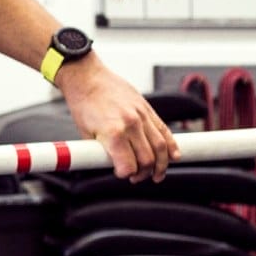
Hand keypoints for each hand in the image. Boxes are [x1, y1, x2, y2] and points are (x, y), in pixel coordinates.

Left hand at [57, 58, 178, 181]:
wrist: (86, 77)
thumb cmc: (82, 103)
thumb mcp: (85, 132)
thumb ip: (101, 150)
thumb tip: (113, 166)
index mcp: (113, 132)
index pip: (128, 165)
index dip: (125, 174)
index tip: (122, 175)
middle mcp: (131, 124)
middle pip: (147, 159)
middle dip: (143, 173)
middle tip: (137, 178)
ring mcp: (142, 116)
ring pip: (161, 147)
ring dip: (161, 165)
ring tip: (157, 175)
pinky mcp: (148, 109)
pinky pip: (165, 131)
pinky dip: (172, 146)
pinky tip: (174, 157)